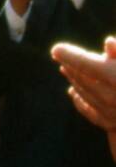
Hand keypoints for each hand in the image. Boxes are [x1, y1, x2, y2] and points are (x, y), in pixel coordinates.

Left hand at [53, 38, 115, 161]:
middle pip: (82, 78)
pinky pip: (88, 110)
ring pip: (83, 92)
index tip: (56, 49)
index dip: (69, 55)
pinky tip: (72, 91)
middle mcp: (110, 96)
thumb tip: (107, 42)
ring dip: (73, 79)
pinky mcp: (109, 124)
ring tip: (65, 69)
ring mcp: (108, 112)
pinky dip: (79, 99)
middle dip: (70, 65)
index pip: (85, 63)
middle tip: (60, 55)